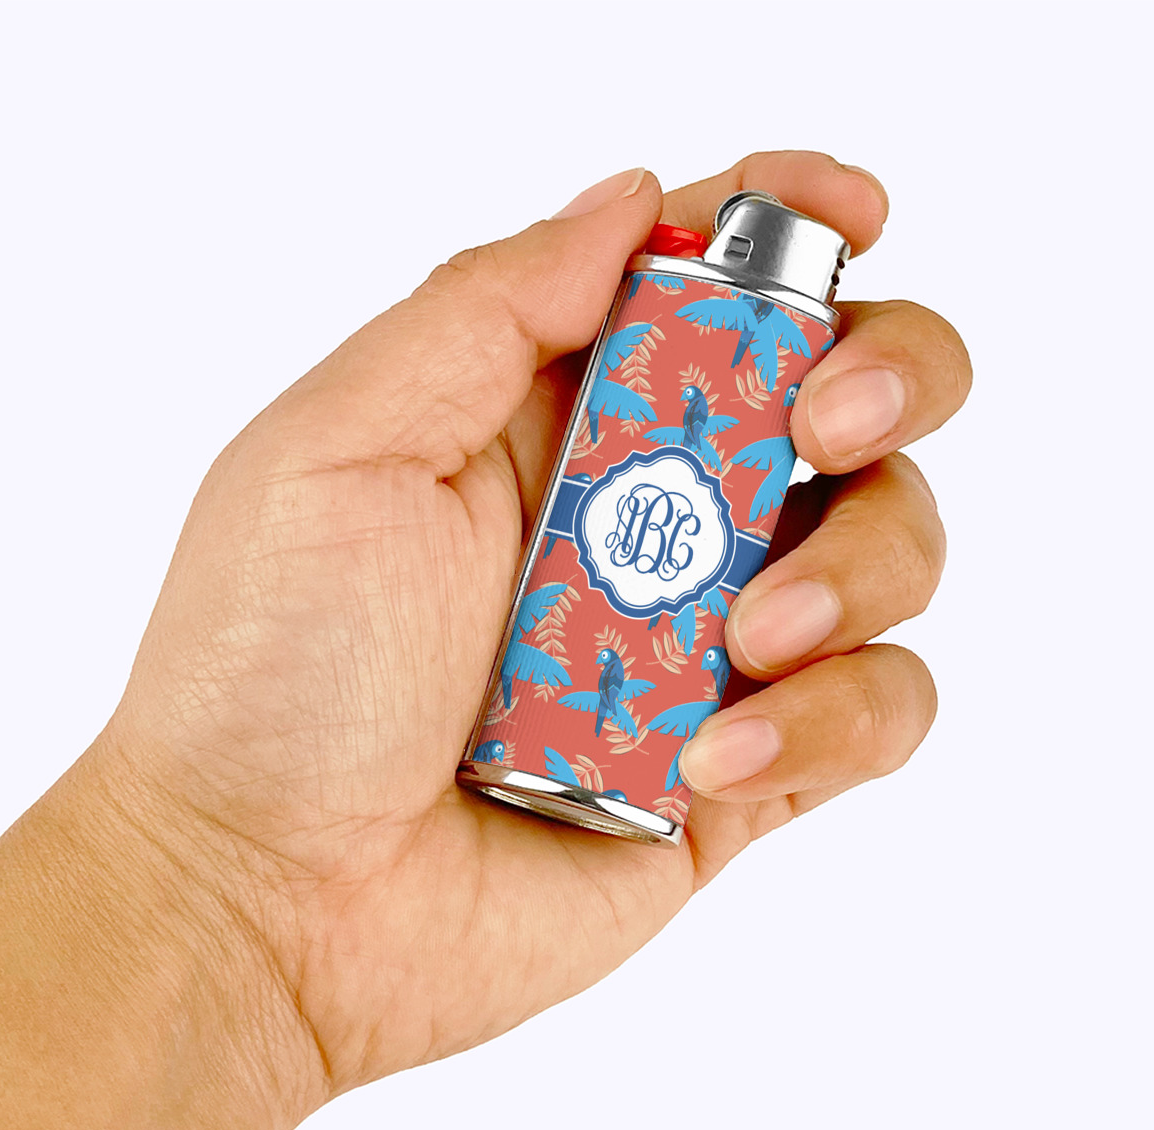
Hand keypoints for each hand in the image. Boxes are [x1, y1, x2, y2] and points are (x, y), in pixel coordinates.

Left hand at [99, 152, 970, 1102]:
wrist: (266, 902)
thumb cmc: (265, 679)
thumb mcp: (336, 451)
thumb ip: (486, 312)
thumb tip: (634, 204)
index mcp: (546, 416)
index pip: (712, 285)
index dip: (797, 226)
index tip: (851, 214)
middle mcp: (641, 519)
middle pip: (849, 396)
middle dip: (886, 378)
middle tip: (825, 425)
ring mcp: (697, 648)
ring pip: (887, 549)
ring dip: (855, 570)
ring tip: (744, 641)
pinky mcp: (736, 774)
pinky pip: (873, 713)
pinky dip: (833, 721)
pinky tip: (712, 760)